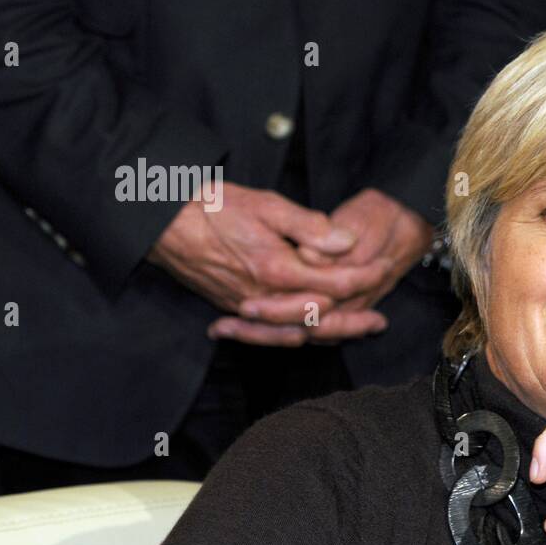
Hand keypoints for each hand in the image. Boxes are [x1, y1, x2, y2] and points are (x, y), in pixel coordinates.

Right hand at [148, 183, 391, 345]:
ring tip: (355, 332)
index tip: (385, 266)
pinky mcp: (231, 308)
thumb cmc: (212, 207)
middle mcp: (263, 296)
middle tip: (380, 323)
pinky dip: (293, 339)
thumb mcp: (267, 205)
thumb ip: (309, 226)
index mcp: (276, 269)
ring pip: (296, 332)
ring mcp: (246, 306)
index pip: (334, 283)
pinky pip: (270, 334)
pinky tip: (308, 338)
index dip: (364, 276)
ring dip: (328, 334)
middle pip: (320, 319)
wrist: (161, 222)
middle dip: (354, 321)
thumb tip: (346, 242)